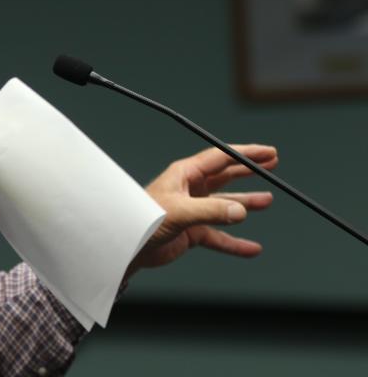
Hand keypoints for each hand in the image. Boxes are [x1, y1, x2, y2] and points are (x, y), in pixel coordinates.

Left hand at [126, 144, 277, 276]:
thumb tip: (241, 211)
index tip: (268, 152)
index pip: (220, 158)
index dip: (245, 154)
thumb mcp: (178, 212)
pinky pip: (220, 236)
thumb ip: (211, 211)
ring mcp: (192, 210)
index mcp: (184, 174)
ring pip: (225, 204)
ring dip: (246, 202)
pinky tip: (252, 248)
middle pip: (225, 175)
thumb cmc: (142, 221)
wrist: (128, 247)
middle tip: (272, 164)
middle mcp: (190, 189)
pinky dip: (236, 242)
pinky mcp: (192, 231)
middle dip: (248, 170)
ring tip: (267, 201)